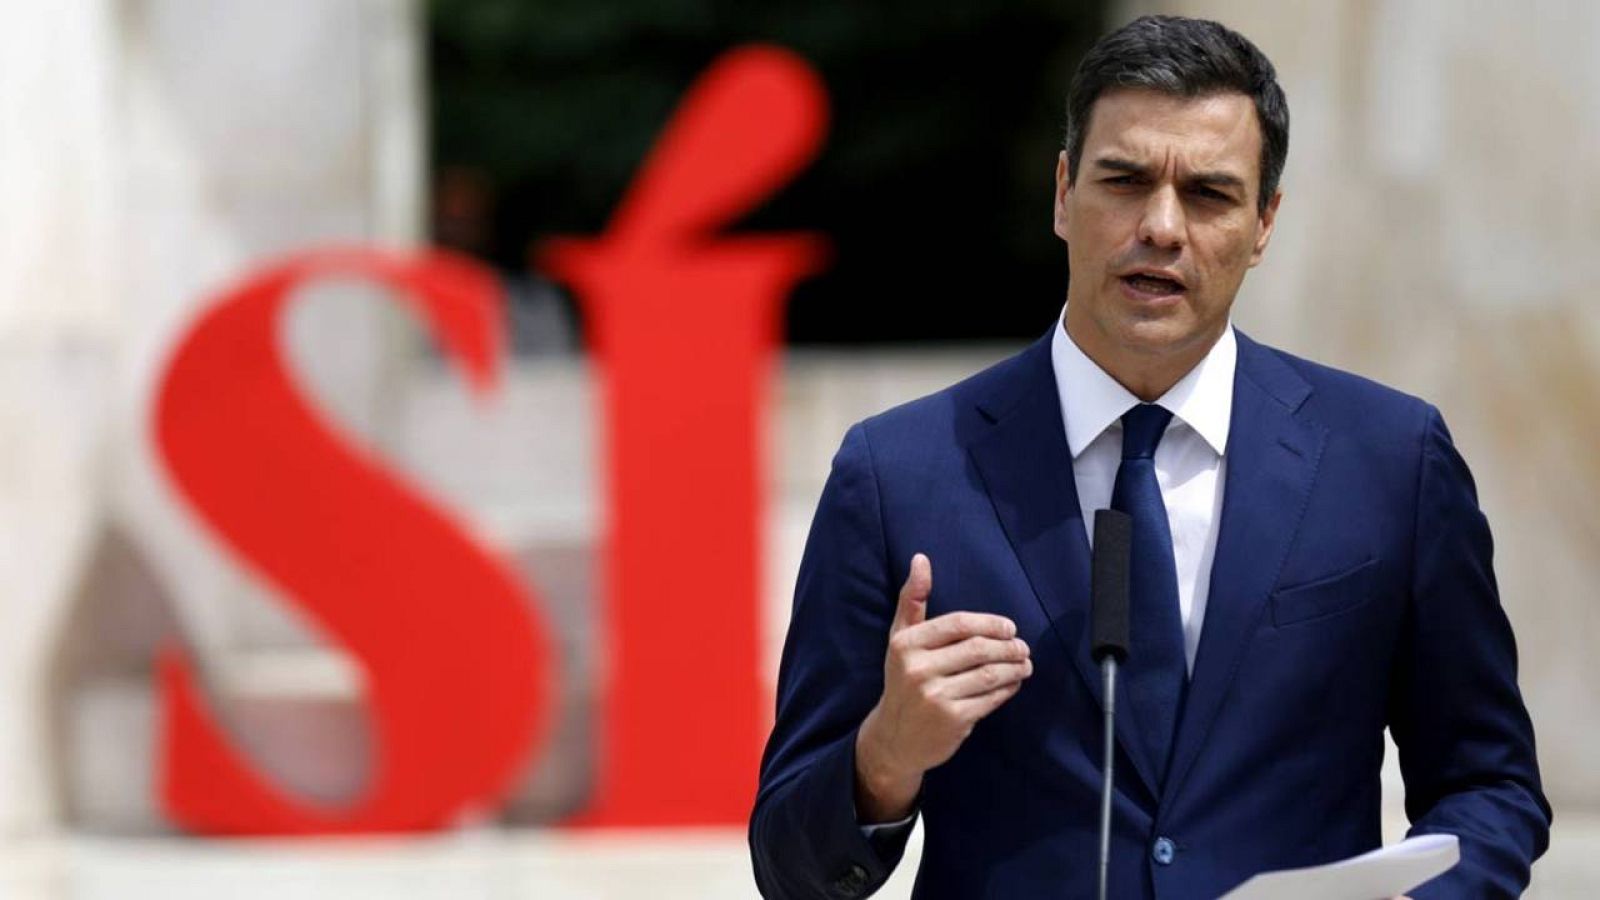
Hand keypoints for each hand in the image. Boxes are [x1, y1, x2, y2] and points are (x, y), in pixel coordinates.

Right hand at [854, 553, 1032, 821]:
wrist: (894, 739)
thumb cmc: (902, 680)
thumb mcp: (900, 639)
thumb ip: (912, 599)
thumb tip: (921, 558)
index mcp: (907, 644)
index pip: (958, 624)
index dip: (990, 623)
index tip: (1009, 627)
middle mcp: (918, 669)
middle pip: (979, 649)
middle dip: (1009, 646)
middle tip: (1023, 647)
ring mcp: (936, 696)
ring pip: (989, 674)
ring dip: (1015, 667)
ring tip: (1025, 664)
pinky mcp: (953, 720)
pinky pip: (991, 698)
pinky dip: (1008, 689)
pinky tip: (1013, 683)